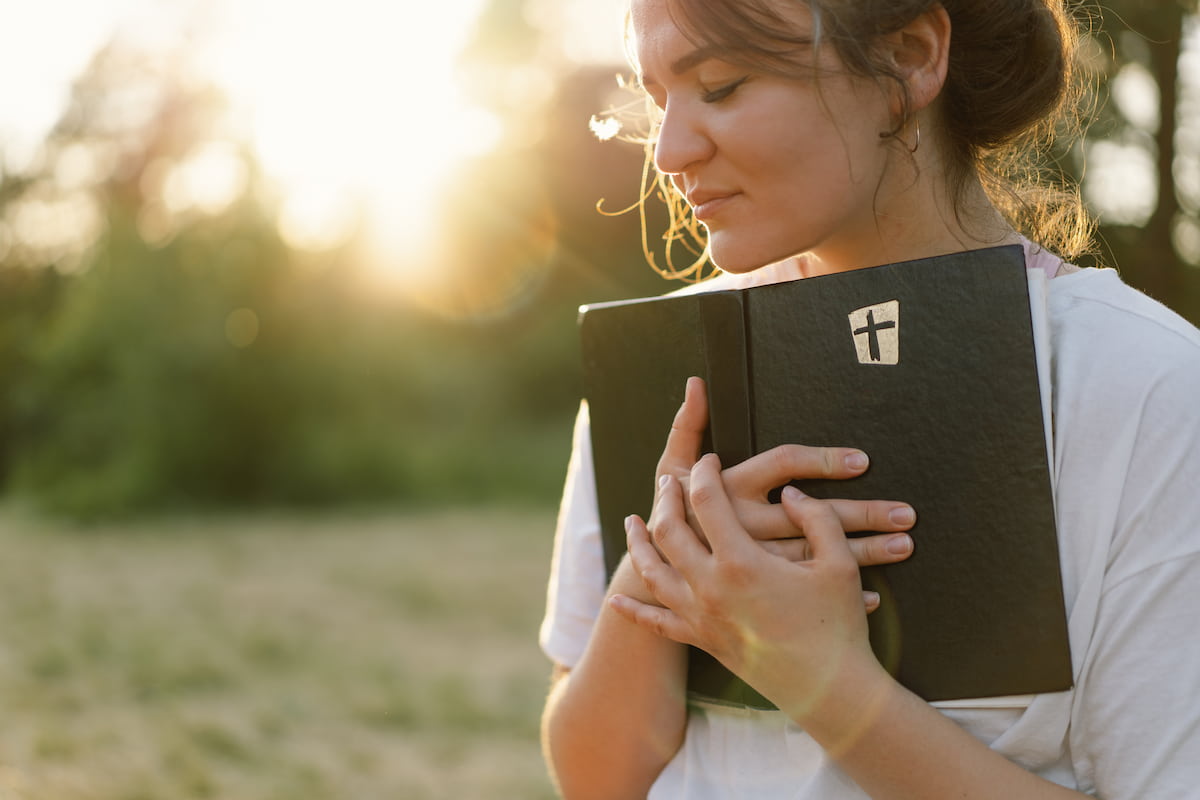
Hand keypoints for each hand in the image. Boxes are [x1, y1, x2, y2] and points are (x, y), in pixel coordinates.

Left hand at [614, 456, 885, 712]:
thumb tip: (791, 493)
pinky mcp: (702, 642)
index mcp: (741, 562)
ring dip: (638, 544)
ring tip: (632, 522)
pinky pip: (656, 624)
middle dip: (666, 499)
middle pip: (669, 531)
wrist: (830, 690)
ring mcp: (701, 617)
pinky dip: (633, 611)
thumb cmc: (838, 624)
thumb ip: (816, 518)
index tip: (708, 458)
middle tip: (669, 481)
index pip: (706, 501)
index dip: (704, 472)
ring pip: (652, 573)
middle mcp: (710, 587)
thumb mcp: (838, 562)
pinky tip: (616, 600)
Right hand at [653, 377, 914, 580]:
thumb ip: (687, 427)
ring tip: (903, 543)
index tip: (863, 461)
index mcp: (729, 492)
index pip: (783, 466)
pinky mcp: (760, 594)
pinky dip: (838, 596)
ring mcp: (754, 566)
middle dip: (862, 514)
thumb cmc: (668, 515)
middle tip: (906, 514)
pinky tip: (874, 594)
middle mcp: (744, 528)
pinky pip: (806, 596)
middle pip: (813, 516)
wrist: (651, 582)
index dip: (823, 460)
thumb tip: (697, 383)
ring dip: (863, 553)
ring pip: (817, 556)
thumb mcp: (670, 469)